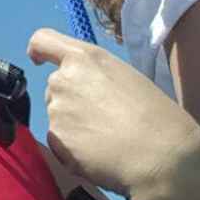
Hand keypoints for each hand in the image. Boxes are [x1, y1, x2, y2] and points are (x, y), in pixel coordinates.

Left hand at [27, 28, 199, 199]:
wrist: (162, 158)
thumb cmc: (157, 117)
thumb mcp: (126, 78)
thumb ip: (96, 75)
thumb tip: (83, 88)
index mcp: (85, 58)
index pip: (43, 41)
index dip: (38, 50)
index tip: (37, 59)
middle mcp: (63, 79)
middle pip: (55, 86)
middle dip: (71, 99)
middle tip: (103, 118)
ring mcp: (56, 109)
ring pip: (58, 116)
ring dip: (73, 126)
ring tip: (108, 140)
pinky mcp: (55, 139)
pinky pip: (60, 142)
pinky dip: (74, 150)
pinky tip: (101, 156)